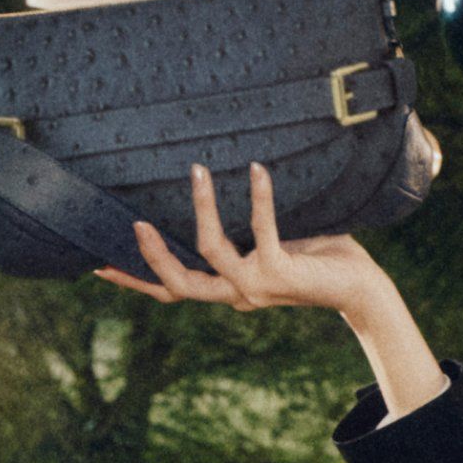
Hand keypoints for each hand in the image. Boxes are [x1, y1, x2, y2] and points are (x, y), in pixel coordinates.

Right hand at [98, 161, 394, 317]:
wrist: (362, 288)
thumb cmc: (317, 260)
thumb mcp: (269, 245)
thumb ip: (240, 232)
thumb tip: (208, 186)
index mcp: (230, 289)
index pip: (173, 290)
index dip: (136, 281)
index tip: (99, 267)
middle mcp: (238, 293)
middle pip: (178, 286)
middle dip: (150, 258)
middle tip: (135, 222)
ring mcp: (258, 287)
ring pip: (209, 251)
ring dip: (201, 208)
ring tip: (197, 168)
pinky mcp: (281, 274)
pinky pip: (260, 231)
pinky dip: (259, 198)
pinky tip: (258, 169)